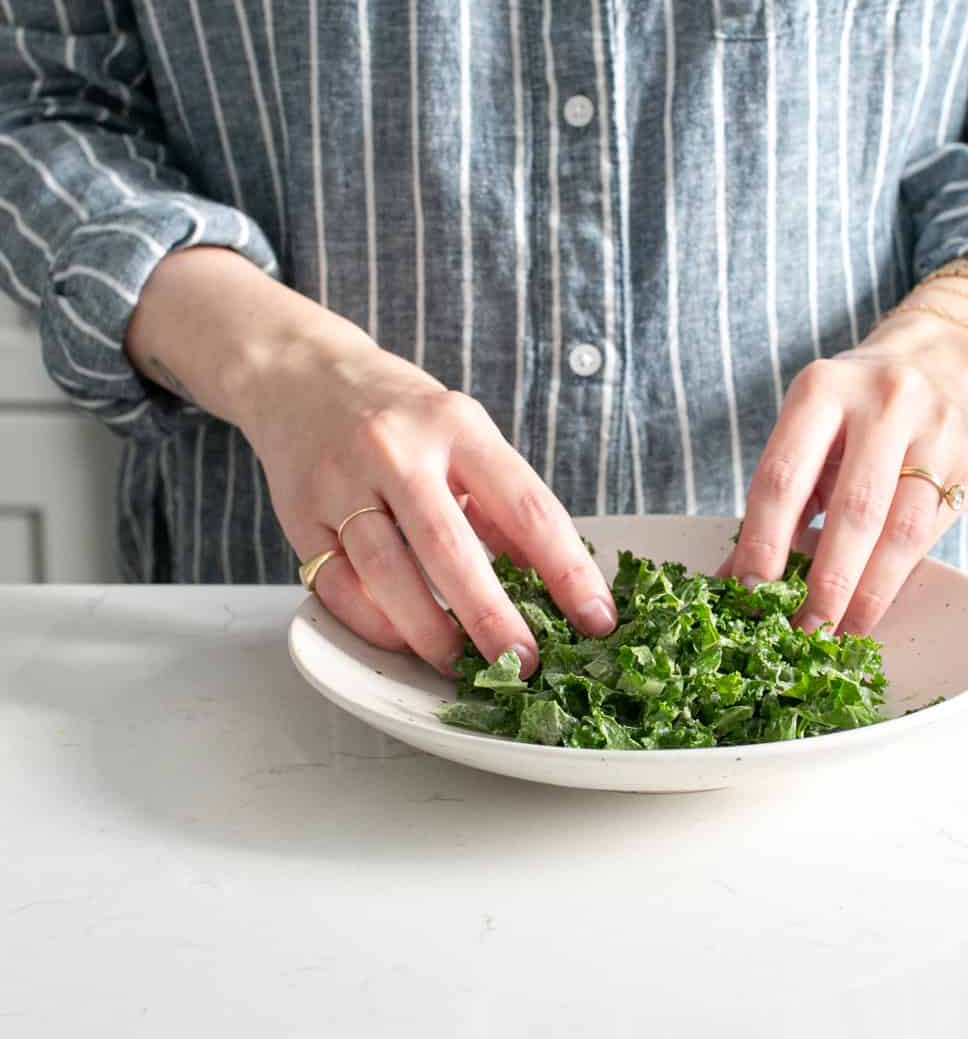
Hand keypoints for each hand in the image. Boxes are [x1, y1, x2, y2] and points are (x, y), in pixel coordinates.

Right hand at [237, 334, 616, 677]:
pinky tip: (403, 639)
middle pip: (450, 550)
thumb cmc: (398, 411)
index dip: (567, 570)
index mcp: (456, 425)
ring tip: (462, 665)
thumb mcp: (461, 430)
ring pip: (387, 576)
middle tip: (524, 665)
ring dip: (430, 633)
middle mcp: (397, 450)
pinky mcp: (300, 515)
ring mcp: (341, 482)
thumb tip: (551, 580)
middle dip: (493, 619)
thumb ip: (500, 501)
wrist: (299, 373)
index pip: (526, 506)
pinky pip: (338, 587)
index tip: (596, 618)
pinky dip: (375, 624)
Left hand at [724, 299, 967, 635]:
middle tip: (803, 630)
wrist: (941, 360)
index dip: (764, 540)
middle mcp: (884, 403)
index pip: (785, 476)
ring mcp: (935, 431)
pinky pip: (931, 534)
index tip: (751, 591)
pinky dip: (899, 576)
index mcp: (823, 389)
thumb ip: (778, 498)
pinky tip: (875, 603)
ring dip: (869, 592)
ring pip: (902, 530)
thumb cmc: (857, 406)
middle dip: (827, 581)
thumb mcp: (809, 428)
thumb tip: (736, 577)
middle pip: (853, 509)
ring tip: (841, 629)